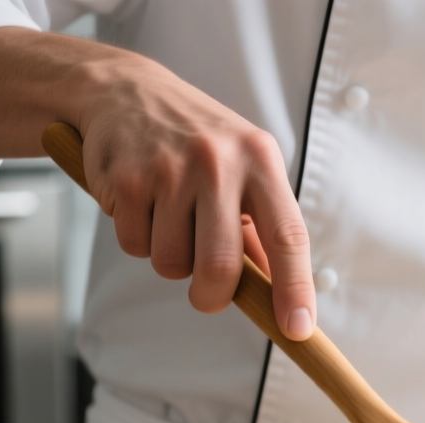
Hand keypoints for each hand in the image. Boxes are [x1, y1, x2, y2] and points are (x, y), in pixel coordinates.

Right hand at [0, 28, 316, 338]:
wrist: (126, 90)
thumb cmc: (197, 139)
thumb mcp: (243, 168)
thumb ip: (260, 228)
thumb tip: (276, 291)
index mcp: (260, 160)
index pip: (287, 236)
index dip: (295, 289)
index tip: (298, 330)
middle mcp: (218, 162)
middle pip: (220, 267)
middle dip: (211, 297)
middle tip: (207, 295)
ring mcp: (169, 169)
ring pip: (171, 263)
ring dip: (170, 259)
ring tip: (169, 218)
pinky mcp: (126, 178)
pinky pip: (135, 245)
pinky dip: (138, 238)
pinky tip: (141, 203)